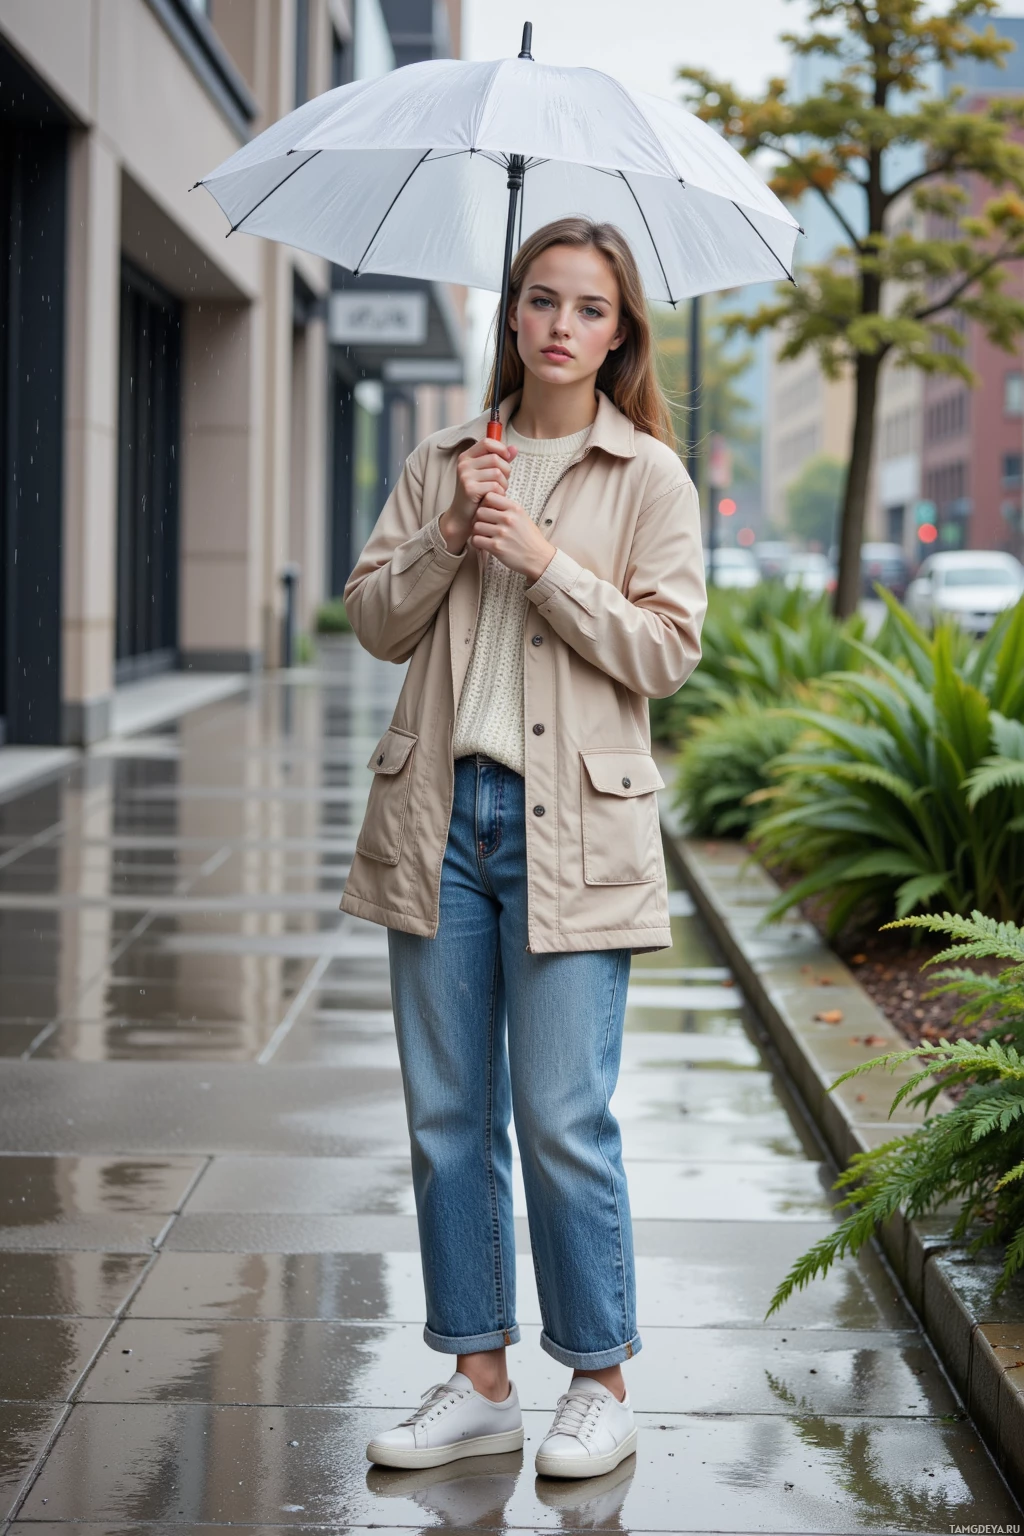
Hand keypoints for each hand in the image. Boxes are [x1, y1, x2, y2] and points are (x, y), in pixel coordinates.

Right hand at [438, 437, 517, 553]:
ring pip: (497, 473)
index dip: (501, 448)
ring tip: (499, 490)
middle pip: (496, 458)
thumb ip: (500, 460)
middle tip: (503, 481)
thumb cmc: (477, 494)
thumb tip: (514, 448)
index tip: (507, 458)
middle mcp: (464, 464)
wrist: (462, 516)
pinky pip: (495, 486)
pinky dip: (500, 493)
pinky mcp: (470, 489)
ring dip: (504, 484)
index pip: (487, 442)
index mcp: (466, 457)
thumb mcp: (487, 474)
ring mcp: (465, 476)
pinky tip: (495, 497)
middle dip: (506, 470)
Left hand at [470, 493, 555, 583]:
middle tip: (482, 526)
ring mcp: (502, 533)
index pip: (489, 496)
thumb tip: (489, 501)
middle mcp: (508, 519)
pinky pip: (476, 540)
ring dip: (477, 532)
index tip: (488, 512)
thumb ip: (507, 508)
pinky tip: (483, 545)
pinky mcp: (496, 547)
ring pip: (476, 526)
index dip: (484, 504)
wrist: (539, 558)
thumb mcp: (522, 517)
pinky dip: (477, 543)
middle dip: (478, 519)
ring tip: (484, 536)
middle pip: (480, 511)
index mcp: (515, 508)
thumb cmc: (530, 538)